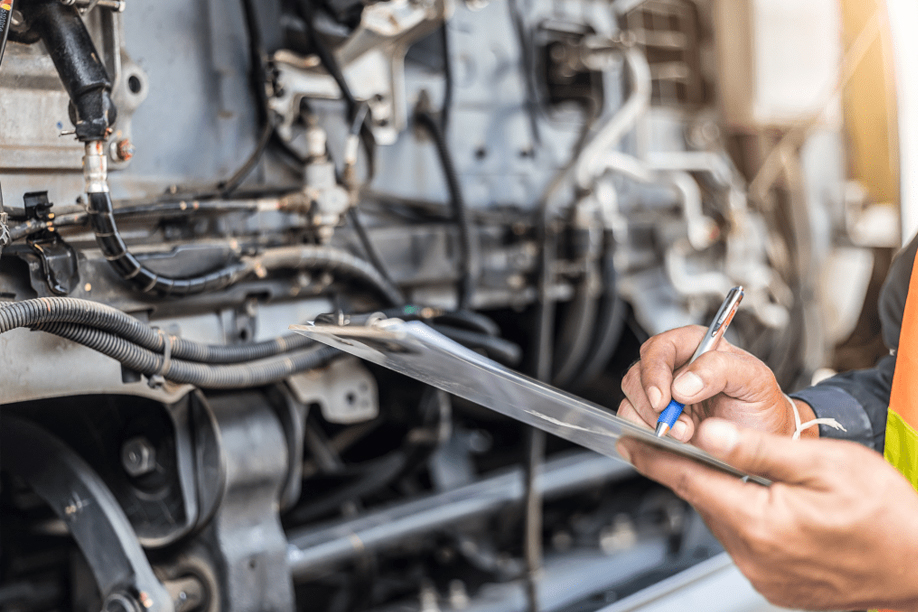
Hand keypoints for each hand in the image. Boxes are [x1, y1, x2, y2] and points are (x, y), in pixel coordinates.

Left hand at [617, 420, 917, 610]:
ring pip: (723, 520)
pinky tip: (766, 502)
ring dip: (723, 493)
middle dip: (694, 469)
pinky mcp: (776, 585)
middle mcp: (754, 556)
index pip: (689, 481)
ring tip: (743, 469)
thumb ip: (758, 450)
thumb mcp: (823, 465)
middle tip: (692, 440)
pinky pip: (743, 543)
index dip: (654, 458)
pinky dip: (743, 517)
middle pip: (704, 500)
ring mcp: (764, 575)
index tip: (627, 441)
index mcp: (760, 522)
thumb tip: (708, 435)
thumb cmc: (887, 514)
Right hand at [618, 325, 814, 440]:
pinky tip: (674, 441)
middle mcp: (673, 369)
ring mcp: (662, 396)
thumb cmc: (761, 405)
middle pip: (637, 376)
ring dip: (652, 423)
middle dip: (654, 406)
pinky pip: (632, 424)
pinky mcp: (655, 421)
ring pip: (630, 402)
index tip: (666, 399)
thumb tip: (682, 384)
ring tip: (686, 434)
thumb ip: (721, 369)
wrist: (765, 440)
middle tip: (681, 426)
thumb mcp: (755, 380)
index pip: (660, 348)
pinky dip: (646, 436)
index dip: (655, 372)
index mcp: (695, 347)